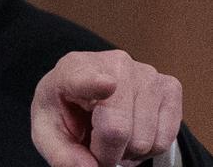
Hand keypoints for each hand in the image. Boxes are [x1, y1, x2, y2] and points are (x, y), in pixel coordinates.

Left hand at [31, 50, 181, 166]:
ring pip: (144, 140)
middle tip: (95, 143)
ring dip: (128, 151)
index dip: (95, 83)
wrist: (83, 93)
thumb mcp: (48, 132)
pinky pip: (165, 139)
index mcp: (73, 69)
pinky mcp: (169, 86)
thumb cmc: (65, 109)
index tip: (106, 84)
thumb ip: (62, 154)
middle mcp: (114, 64)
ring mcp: (145, 73)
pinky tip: (132, 132)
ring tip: (113, 135)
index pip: (85, 77)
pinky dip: (148, 148)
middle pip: (118, 128)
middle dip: (107, 151)